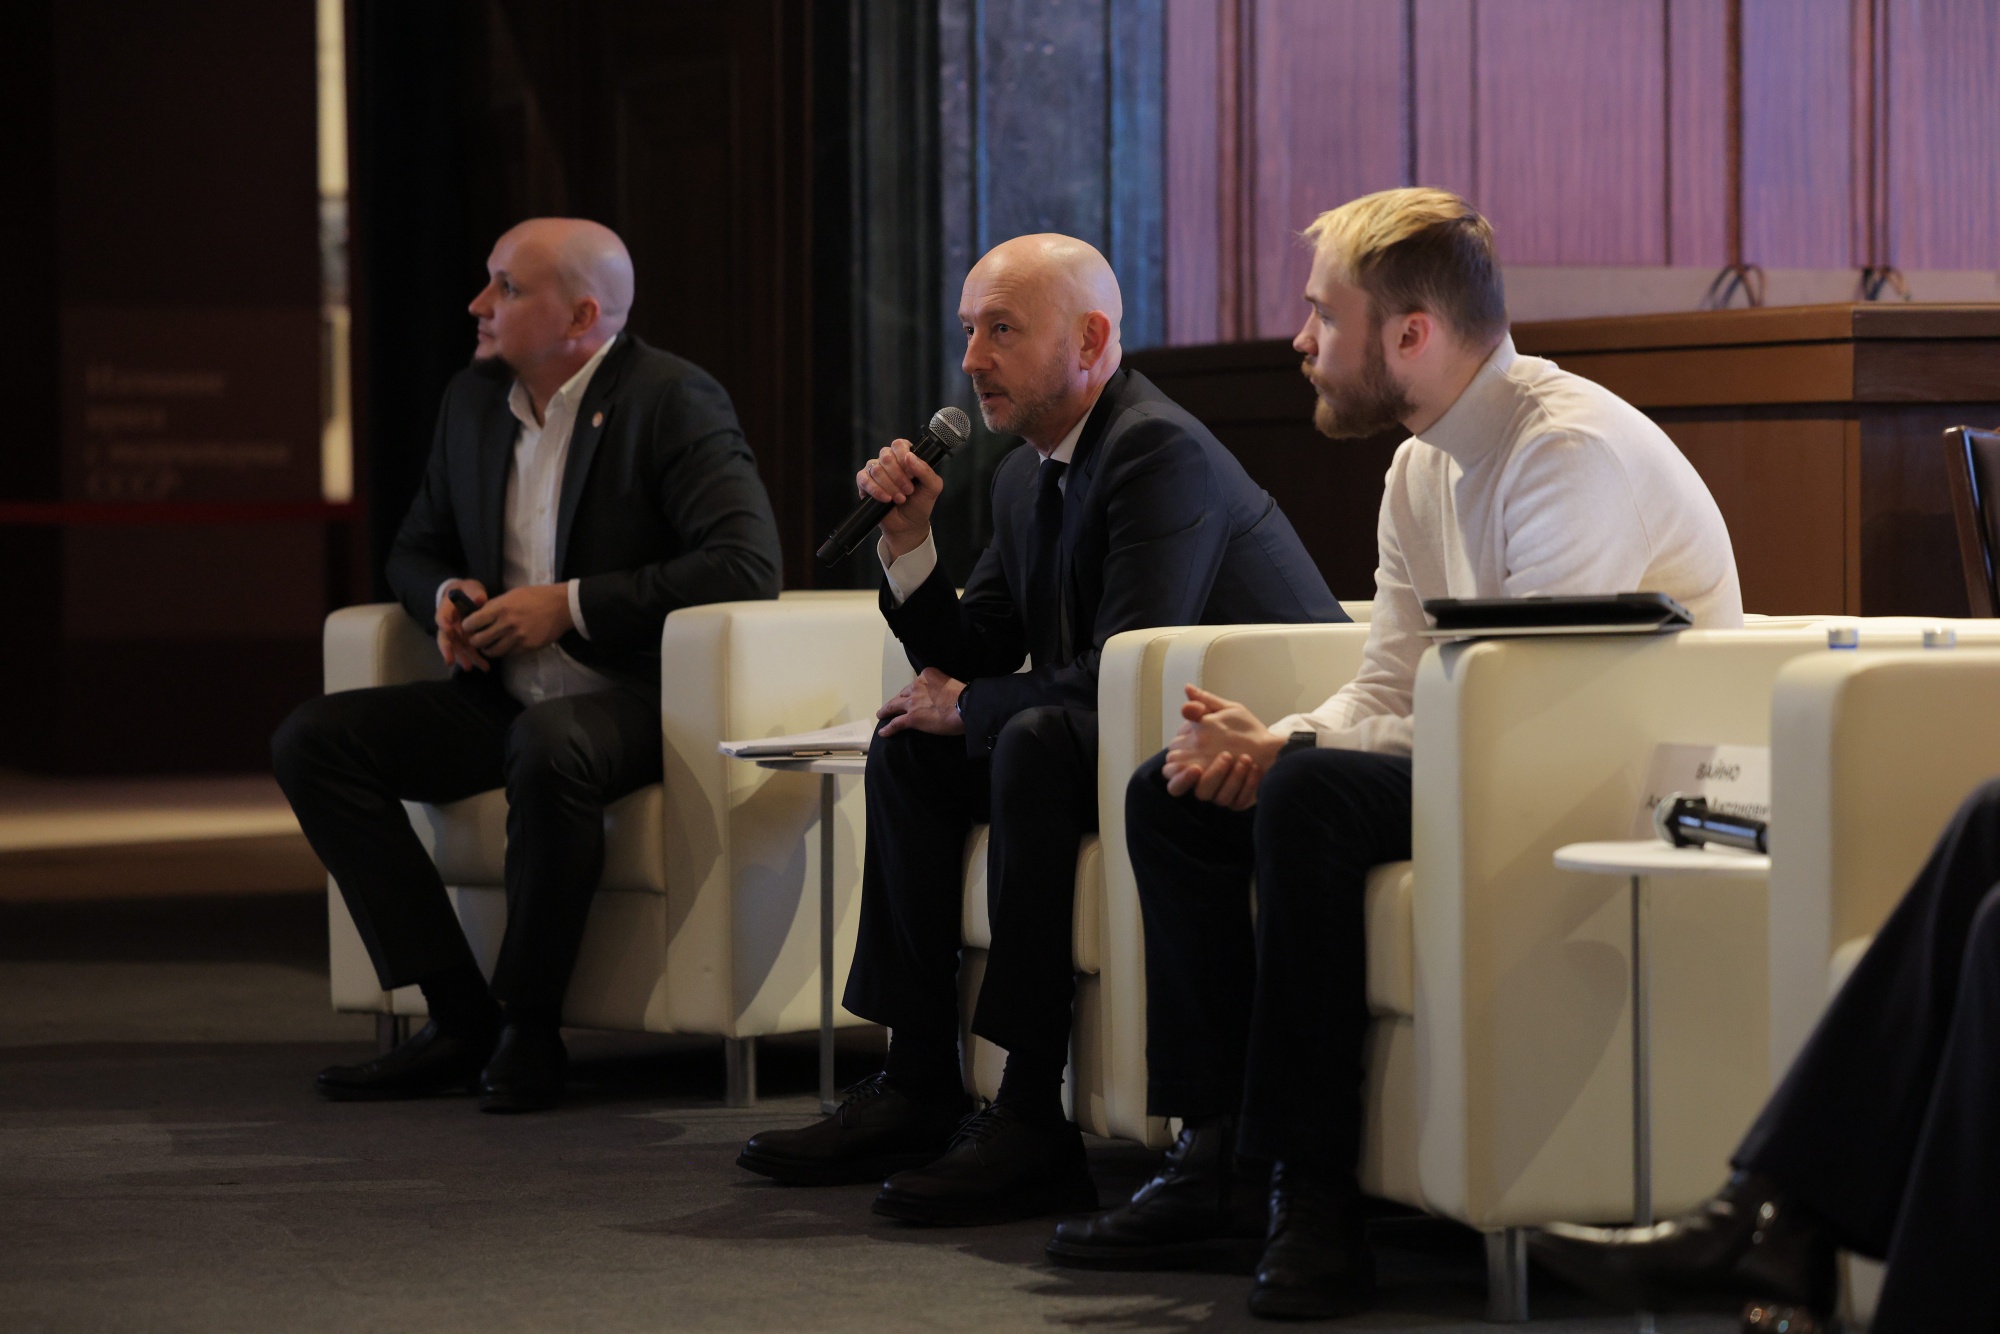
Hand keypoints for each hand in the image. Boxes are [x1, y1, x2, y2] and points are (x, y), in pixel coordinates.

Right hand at [436, 579, 490, 671]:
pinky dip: (476, 659)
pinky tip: (485, 667)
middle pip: (445, 638)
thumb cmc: (467, 591)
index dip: (443, 623)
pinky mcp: (466, 640)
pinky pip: (469, 651)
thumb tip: (480, 599)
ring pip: (457, 648)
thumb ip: (474, 592)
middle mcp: (449, 624)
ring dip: (462, 658)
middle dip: (447, 650)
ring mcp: (457, 634)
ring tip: (468, 668)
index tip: (447, 630)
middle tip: (449, 661)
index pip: (441, 617)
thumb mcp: (470, 587)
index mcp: (447, 609)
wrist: (468, 596)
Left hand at [462, 583, 574, 657]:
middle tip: (477, 639)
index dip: (467, 627)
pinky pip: (509, 654)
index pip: (472, 622)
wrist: (561, 606)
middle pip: (479, 640)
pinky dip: (504, 651)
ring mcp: (518, 637)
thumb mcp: (511, 595)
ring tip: (489, 645)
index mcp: (500, 608)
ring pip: (493, 651)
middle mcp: (507, 624)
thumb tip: (477, 615)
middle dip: (474, 641)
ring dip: (488, 649)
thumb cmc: (536, 596)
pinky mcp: (527, 647)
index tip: (468, 627)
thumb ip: (494, 606)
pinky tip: (506, 645)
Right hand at [857, 438, 943, 558]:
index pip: (899, 444)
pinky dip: (876, 490)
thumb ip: (926, 470)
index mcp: (905, 456)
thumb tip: (909, 456)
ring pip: (876, 469)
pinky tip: (886, 499)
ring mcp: (875, 470)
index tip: (912, 474)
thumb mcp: (932, 487)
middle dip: (899, 476)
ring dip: (890, 486)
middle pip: (886, 456)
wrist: (908, 524)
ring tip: (900, 498)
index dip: (903, 457)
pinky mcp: (864, 483)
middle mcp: (888, 460)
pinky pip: (864, 479)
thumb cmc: (920, 503)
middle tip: (908, 491)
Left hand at [876, 667, 965, 736]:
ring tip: (881, 715)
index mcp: (927, 675)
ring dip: (886, 710)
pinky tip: (883, 732)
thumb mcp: (951, 683)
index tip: (914, 695)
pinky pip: (895, 723)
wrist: (966, 707)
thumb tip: (945, 696)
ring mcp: (912, 702)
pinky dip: (888, 728)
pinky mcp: (911, 718)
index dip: (914, 691)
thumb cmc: (965, 696)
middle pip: (902, 693)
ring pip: (893, 706)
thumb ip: (943, 687)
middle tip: (891, 705)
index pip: (916, 683)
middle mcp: (917, 686)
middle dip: (897, 699)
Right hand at [1162, 685, 1285, 808]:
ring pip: (1206, 795)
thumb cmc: (1246, 729)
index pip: (1170, 767)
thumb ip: (1205, 703)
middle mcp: (1200, 776)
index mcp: (1191, 756)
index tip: (1193, 755)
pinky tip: (1254, 770)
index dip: (1176, 765)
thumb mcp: (1226, 711)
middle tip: (1204, 765)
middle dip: (1187, 779)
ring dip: (1224, 777)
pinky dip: (1243, 785)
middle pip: (1176, 788)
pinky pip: (1232, 801)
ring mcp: (1216, 790)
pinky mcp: (1234, 800)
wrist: (1272, 747)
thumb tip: (1187, 688)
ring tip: (1243, 759)